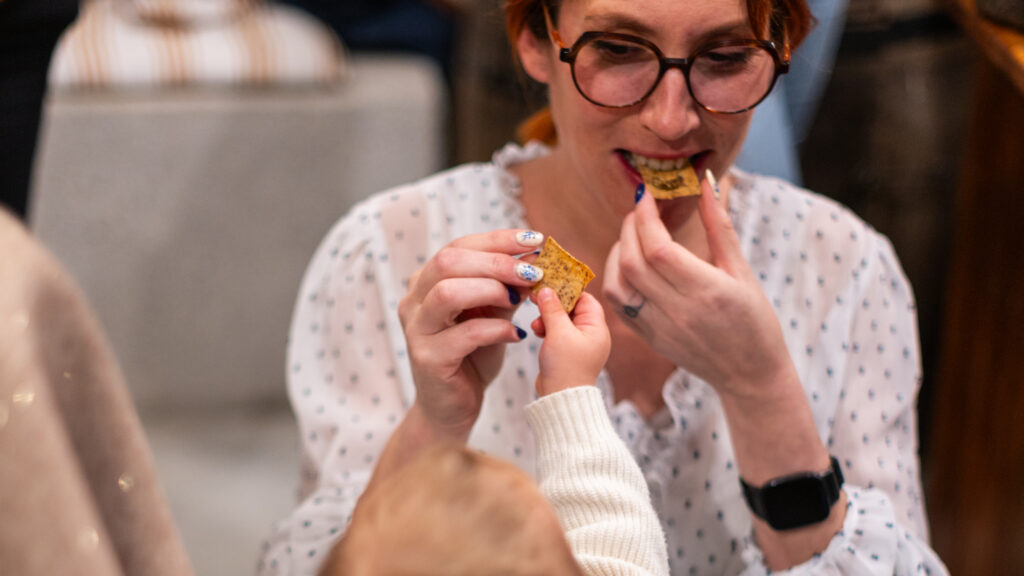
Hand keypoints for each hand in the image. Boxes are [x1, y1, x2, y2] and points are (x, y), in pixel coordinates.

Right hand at [398, 229, 544, 437]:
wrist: (453, 408)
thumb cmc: (473, 356)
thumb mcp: (492, 314)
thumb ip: (507, 287)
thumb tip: (534, 257)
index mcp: (426, 282)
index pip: (459, 246)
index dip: (498, 240)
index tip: (536, 240)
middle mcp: (414, 300)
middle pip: (448, 262)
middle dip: (496, 262)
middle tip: (532, 272)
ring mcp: (416, 329)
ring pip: (447, 293)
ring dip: (491, 290)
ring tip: (520, 301)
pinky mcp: (427, 358)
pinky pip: (463, 334)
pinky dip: (496, 330)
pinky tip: (516, 335)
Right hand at [531, 289, 610, 396]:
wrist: (560, 398)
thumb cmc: (565, 367)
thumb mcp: (558, 332)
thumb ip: (552, 308)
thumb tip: (547, 289)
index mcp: (597, 328)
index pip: (585, 298)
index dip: (568, 289)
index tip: (550, 283)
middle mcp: (591, 334)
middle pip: (573, 307)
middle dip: (554, 304)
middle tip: (536, 298)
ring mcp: (579, 343)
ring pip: (562, 319)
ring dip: (548, 317)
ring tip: (536, 324)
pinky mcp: (567, 351)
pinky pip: (557, 332)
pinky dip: (547, 329)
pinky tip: (537, 332)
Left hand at [603, 177, 795, 399]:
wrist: (750, 374)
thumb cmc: (754, 320)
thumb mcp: (742, 272)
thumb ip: (719, 228)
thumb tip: (705, 185)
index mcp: (706, 290)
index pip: (659, 248)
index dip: (646, 217)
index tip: (647, 195)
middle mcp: (678, 310)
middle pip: (633, 262)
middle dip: (629, 228)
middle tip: (639, 210)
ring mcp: (659, 328)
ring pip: (618, 284)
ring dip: (616, 252)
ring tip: (631, 235)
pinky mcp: (649, 339)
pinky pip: (618, 305)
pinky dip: (615, 278)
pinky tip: (627, 263)